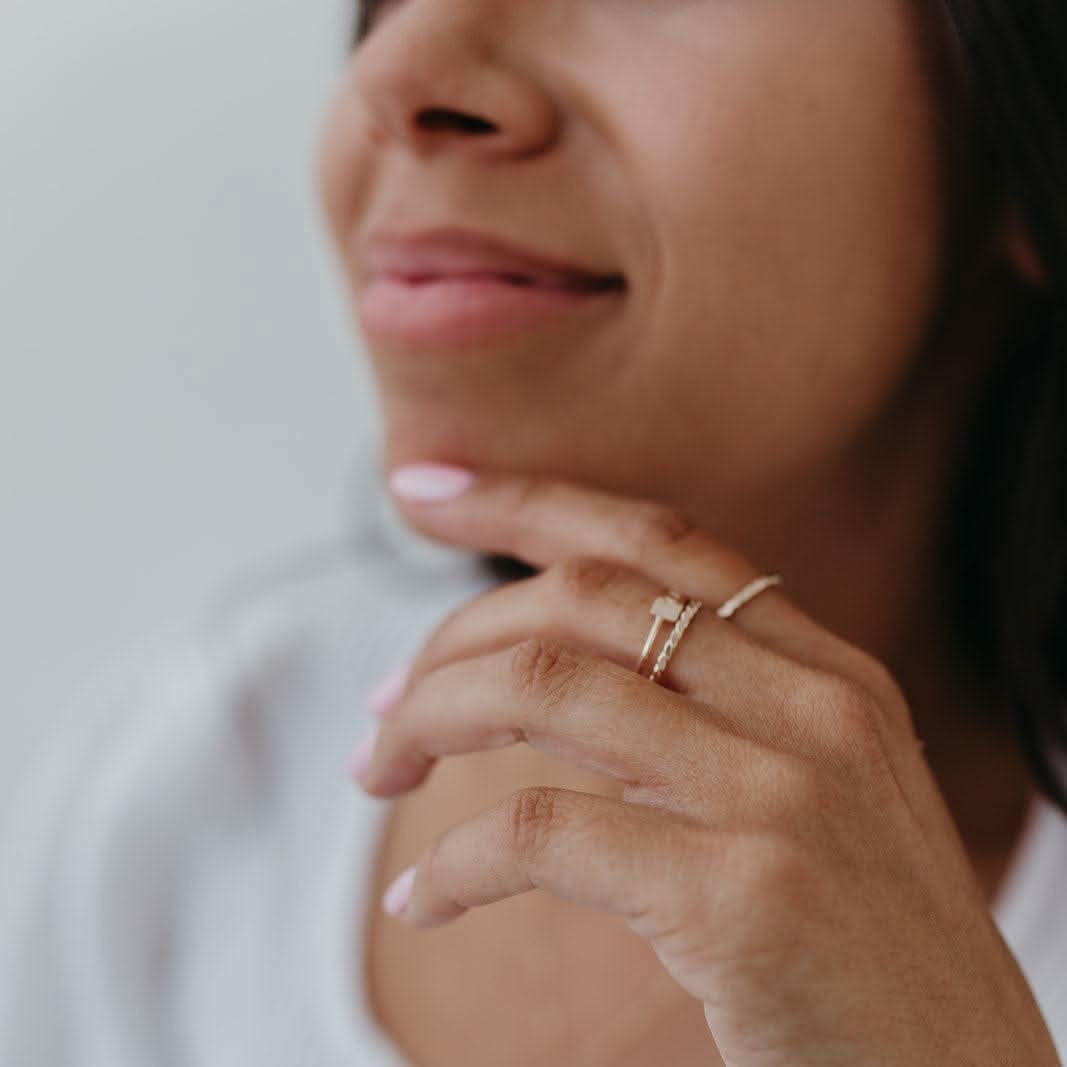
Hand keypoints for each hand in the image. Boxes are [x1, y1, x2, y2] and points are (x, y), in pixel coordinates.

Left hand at [353, 466, 1058, 1065]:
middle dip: (452, 638)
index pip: (655, 537)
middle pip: (580, 598)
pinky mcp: (743, 896)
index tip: (424, 489)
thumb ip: (708, 715)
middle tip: (388, 705)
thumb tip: (548, 675)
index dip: (525, 500)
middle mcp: (811, 707)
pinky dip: (453, 859)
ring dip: (429, 719)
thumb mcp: (813, 793)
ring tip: (380, 772)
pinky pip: (540, 831)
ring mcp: (783, 794)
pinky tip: (423, 899)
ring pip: (544, 687)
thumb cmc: (867, 949)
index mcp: (826, 672)